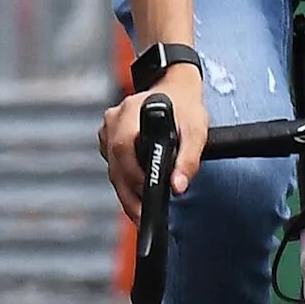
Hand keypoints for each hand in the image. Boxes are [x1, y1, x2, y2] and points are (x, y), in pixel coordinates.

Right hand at [100, 66, 210, 219]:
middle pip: (115, 164)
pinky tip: (136, 194)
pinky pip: (112, 164)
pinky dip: (124, 181)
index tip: (146, 199)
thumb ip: (189, 159)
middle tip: (144, 216)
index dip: (133, 176)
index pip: (124, 147)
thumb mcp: (196, 130)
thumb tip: (177, 186)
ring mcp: (108, 127)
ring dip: (125, 192)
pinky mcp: (108, 136)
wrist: (176, 87)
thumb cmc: (185, 106)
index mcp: (133, 110)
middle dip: (129, 194)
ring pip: (112, 168)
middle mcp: (115, 118)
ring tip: (141, 212)